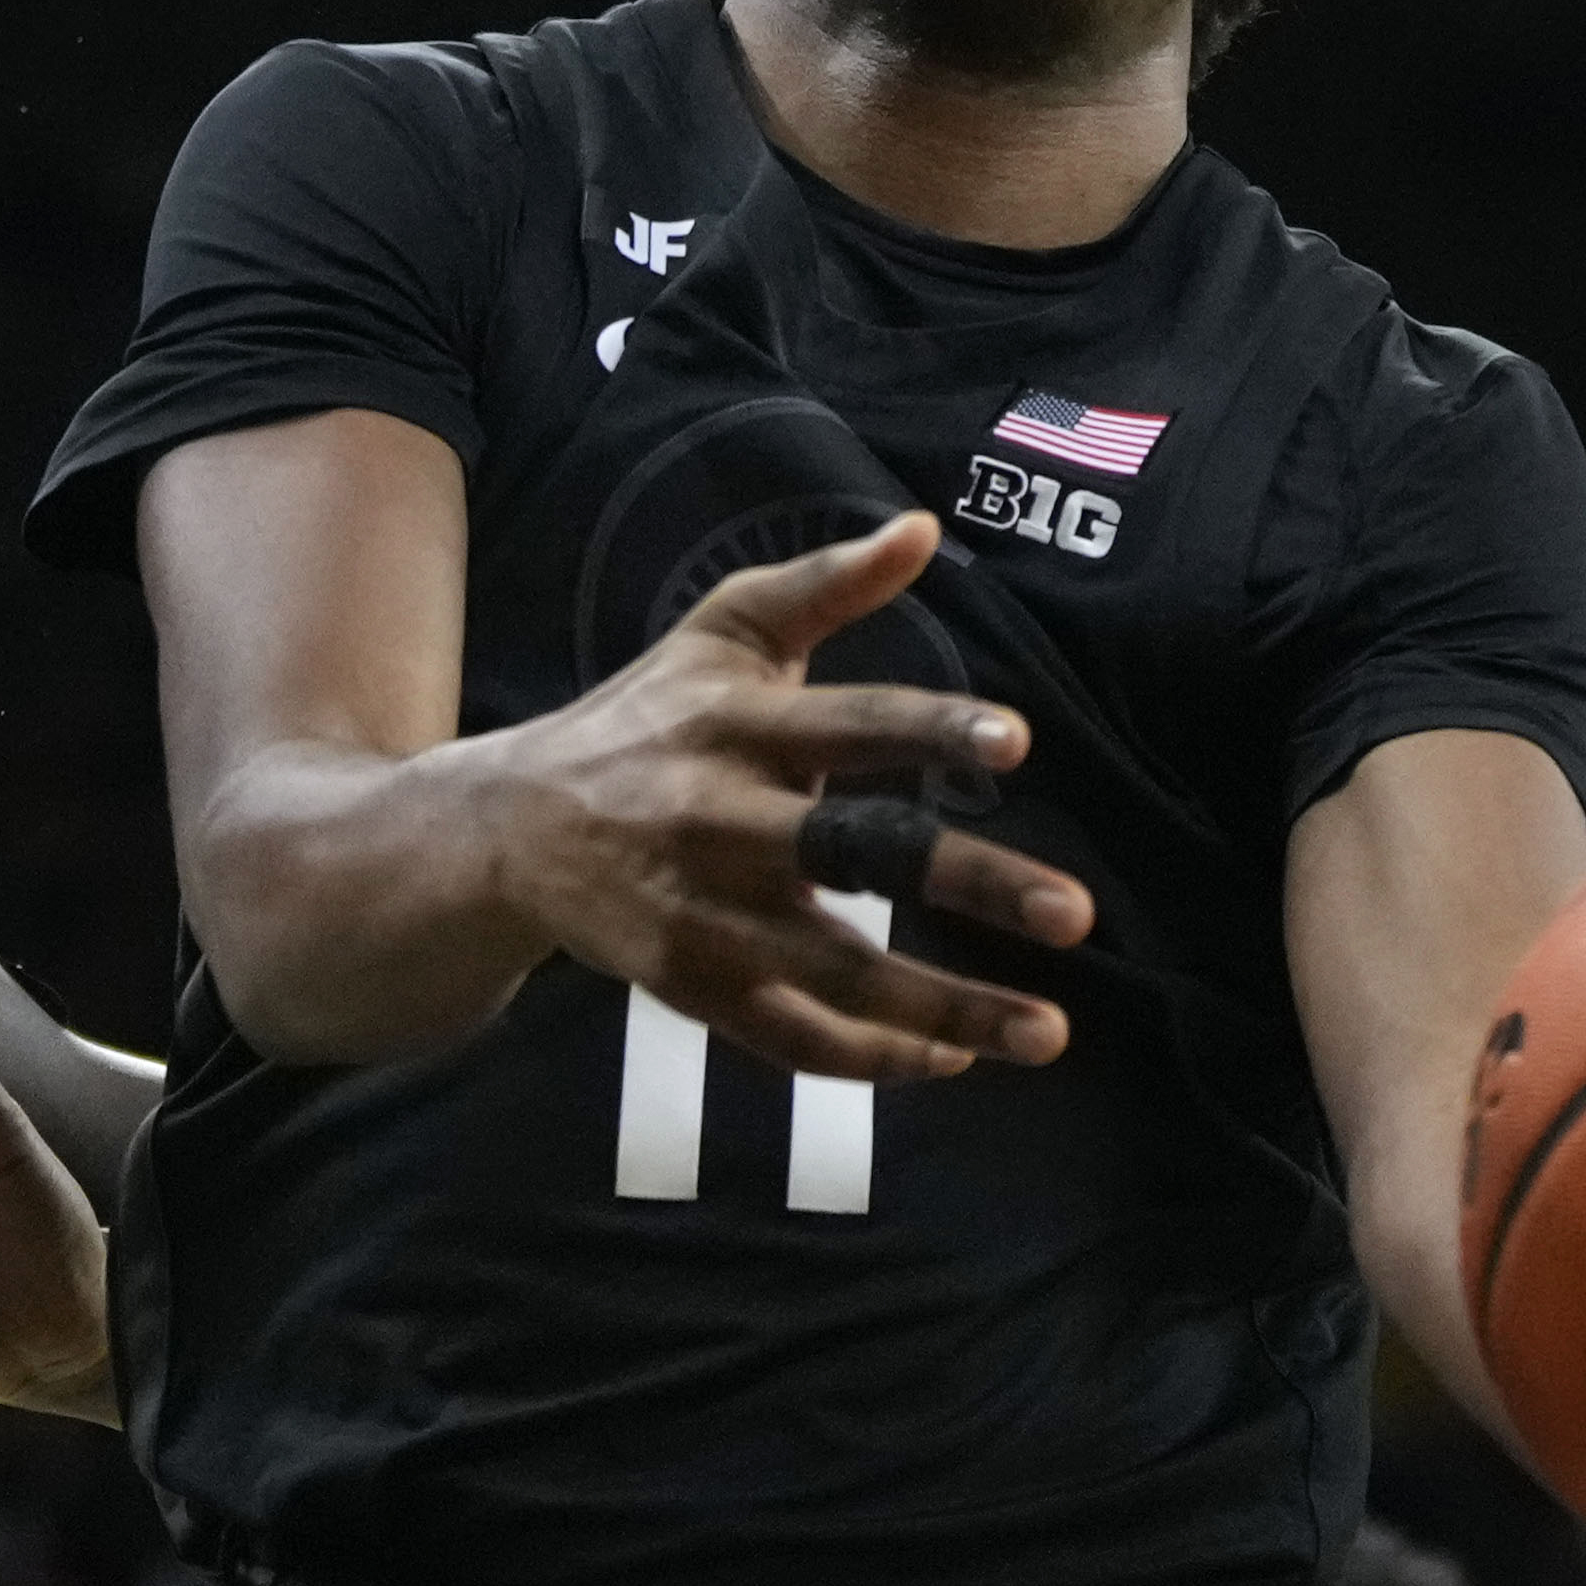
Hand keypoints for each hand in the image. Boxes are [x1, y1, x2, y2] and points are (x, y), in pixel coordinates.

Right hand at [490, 511, 1093, 1082]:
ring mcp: (707, 915)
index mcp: (738, 726)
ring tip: (1049, 1033)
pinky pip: (792, 1039)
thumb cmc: (645, 719)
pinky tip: (956, 1058)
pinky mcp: (694, 988)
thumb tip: (926, 527)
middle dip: (967, 885)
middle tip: (1074, 913)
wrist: (511, 828)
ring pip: (838, 973)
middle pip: (857, 856)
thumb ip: (824, 585)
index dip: (930, 729)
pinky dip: (873, 1057)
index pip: (847, 724)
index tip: (1017, 738)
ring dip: (948, 1008)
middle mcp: (722, 822)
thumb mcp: (722, 632)